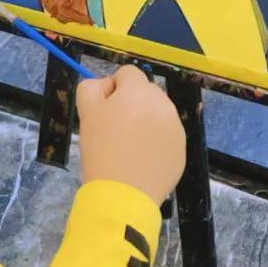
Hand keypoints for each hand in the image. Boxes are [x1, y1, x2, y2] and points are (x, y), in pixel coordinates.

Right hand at [77, 66, 184, 206]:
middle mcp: (163, 104)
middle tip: (115, 129)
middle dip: (131, 103)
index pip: (128, 73)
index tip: (105, 110)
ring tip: (128, 147)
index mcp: (139, 91)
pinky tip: (140, 160)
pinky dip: (155, 142)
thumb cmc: (101, 149)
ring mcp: (176, 128)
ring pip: (157, 114)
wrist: (123, 193)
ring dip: (145, 121)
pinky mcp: (181, 150)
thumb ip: (92, 87)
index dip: (113, 88)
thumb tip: (107, 86)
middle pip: (145, 92)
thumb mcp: (86, 112)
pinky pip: (166, 136)